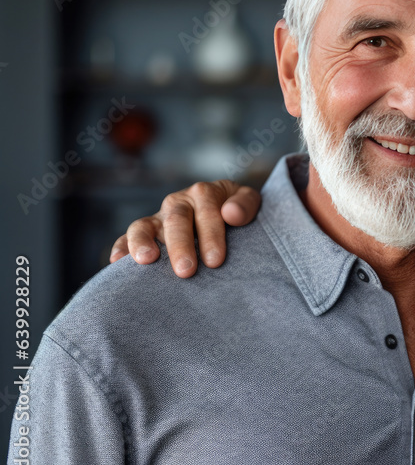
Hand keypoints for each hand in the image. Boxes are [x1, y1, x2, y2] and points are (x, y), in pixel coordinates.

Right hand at [109, 181, 261, 277]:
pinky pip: (125, 237)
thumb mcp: (247, 202)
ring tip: (146, 260)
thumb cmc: (236, 214)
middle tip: (186, 271)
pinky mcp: (143, 233)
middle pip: (176, 219)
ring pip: (144, 225)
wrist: (223, 215)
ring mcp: (158, 218)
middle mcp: (178, 202)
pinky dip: (120, 247)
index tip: (215, 261)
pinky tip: (116, 263)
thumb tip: (231, 214)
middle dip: (181, 245)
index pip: (207, 209)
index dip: (211, 234)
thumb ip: (245, 205)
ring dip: (143, 242)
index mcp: (205, 193)